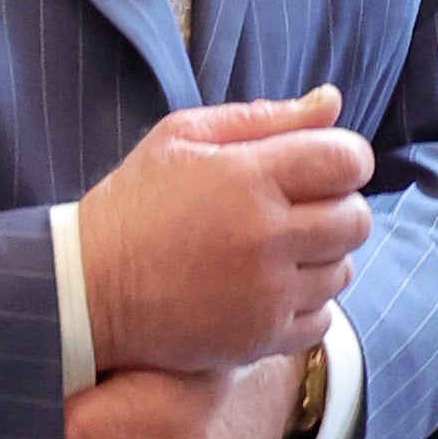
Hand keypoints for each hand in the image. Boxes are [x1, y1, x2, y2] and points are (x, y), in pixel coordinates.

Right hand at [74, 92, 369, 371]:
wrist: (82, 290)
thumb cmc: (132, 205)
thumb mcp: (181, 139)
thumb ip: (262, 117)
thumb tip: (331, 101)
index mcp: (248, 176)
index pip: (348, 159)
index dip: (342, 160)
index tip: (315, 171)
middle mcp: (264, 235)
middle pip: (355, 219)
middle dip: (335, 210)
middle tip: (294, 214)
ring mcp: (264, 293)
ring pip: (342, 270)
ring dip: (319, 259)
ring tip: (274, 255)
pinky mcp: (257, 338)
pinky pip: (322, 319)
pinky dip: (305, 305)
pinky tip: (268, 292)